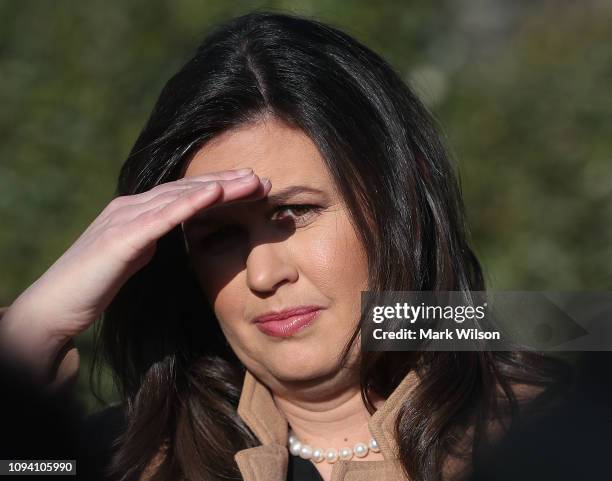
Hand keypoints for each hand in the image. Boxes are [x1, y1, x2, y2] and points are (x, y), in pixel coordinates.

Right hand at [0, 168, 269, 380]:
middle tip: (262, 178)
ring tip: (251, 181)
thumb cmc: (93, 285)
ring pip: (180, 196)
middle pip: (187, 189)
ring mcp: (125, 219)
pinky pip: (161, 217)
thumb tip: (165, 236)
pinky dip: (189, 202)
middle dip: (227, 182)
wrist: (54, 307)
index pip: (185, 195)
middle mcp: (131, 207)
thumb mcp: (130, 258)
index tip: (252, 188)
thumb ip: (148, 242)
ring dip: (218, 187)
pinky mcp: (121, 238)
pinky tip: (214, 192)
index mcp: (136, 213)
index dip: (219, 189)